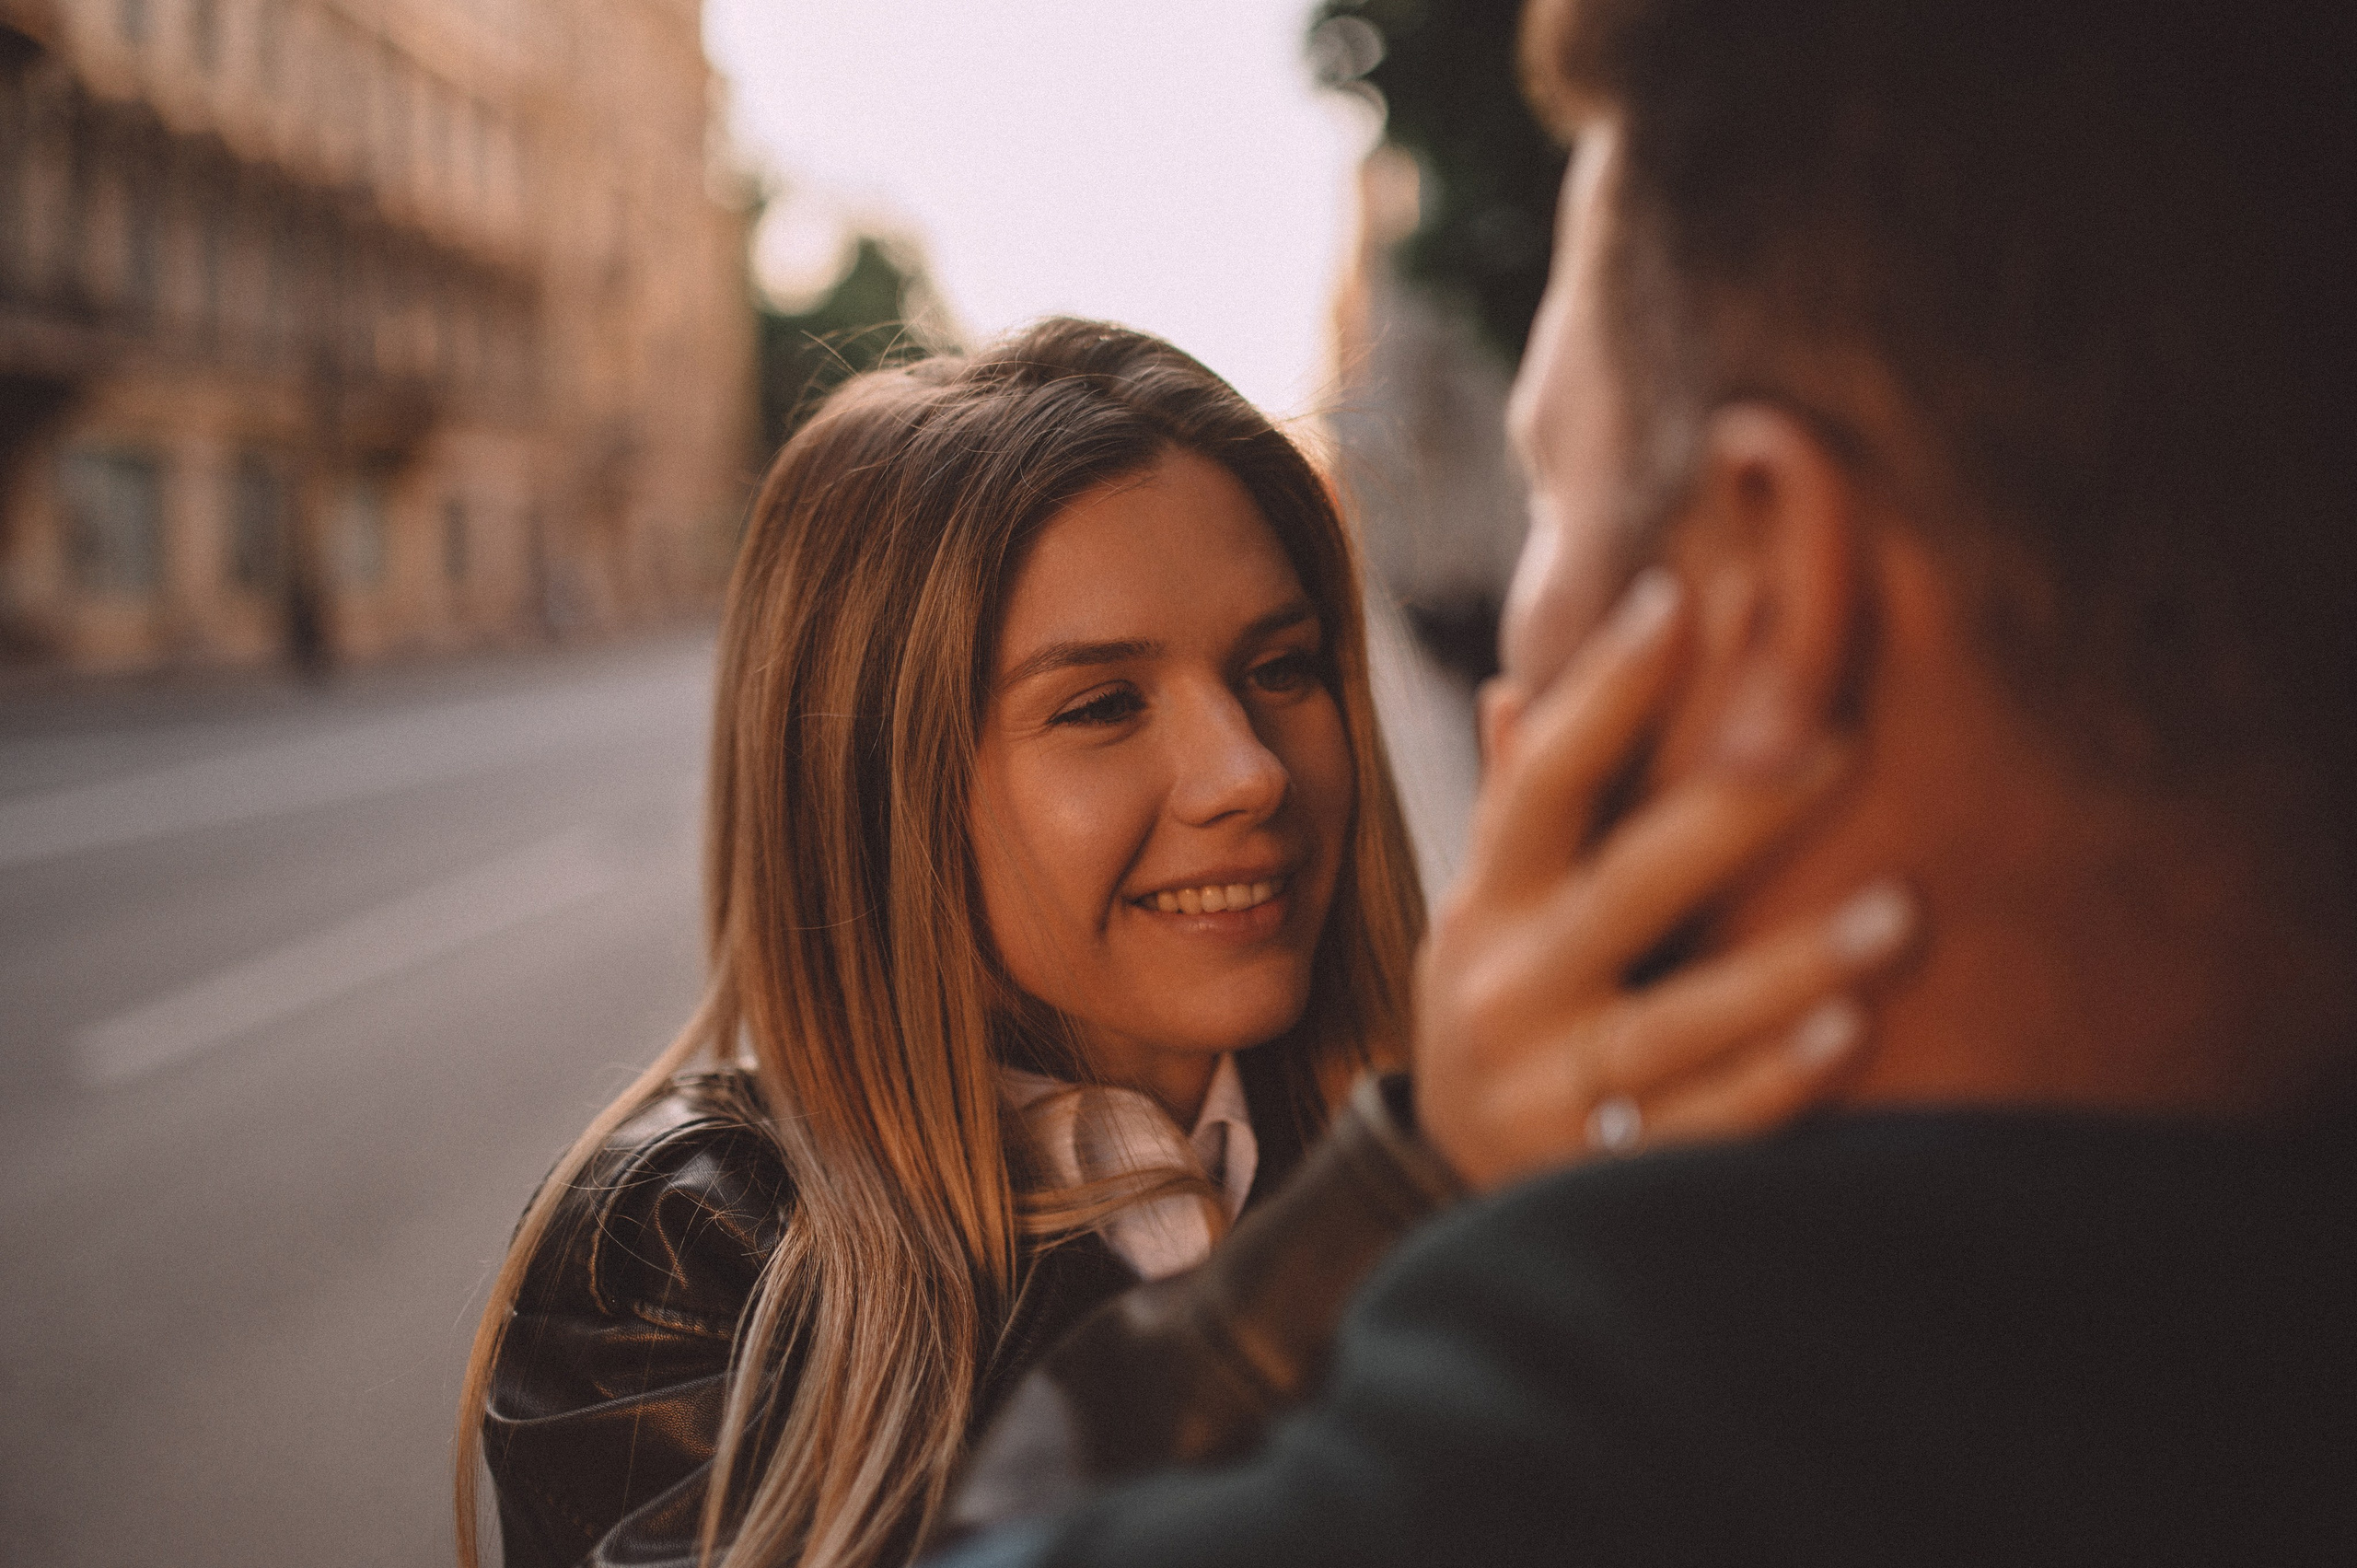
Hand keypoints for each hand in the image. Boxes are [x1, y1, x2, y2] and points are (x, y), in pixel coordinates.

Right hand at [1415, 569, 1915, 1191]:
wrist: (1454, 1216)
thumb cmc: (1506, 1021)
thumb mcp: (1485, 918)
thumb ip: (1514, 812)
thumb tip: (1511, 688)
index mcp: (1485, 906)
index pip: (1541, 781)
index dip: (1602, 690)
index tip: (1675, 598)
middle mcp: (1504, 991)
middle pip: (1624, 888)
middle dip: (1731, 816)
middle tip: (1840, 744)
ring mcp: (1547, 1092)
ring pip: (1679, 1020)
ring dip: (1792, 964)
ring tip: (1902, 908)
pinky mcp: (1595, 1181)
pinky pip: (1700, 1129)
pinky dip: (1775, 1084)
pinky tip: (1853, 1036)